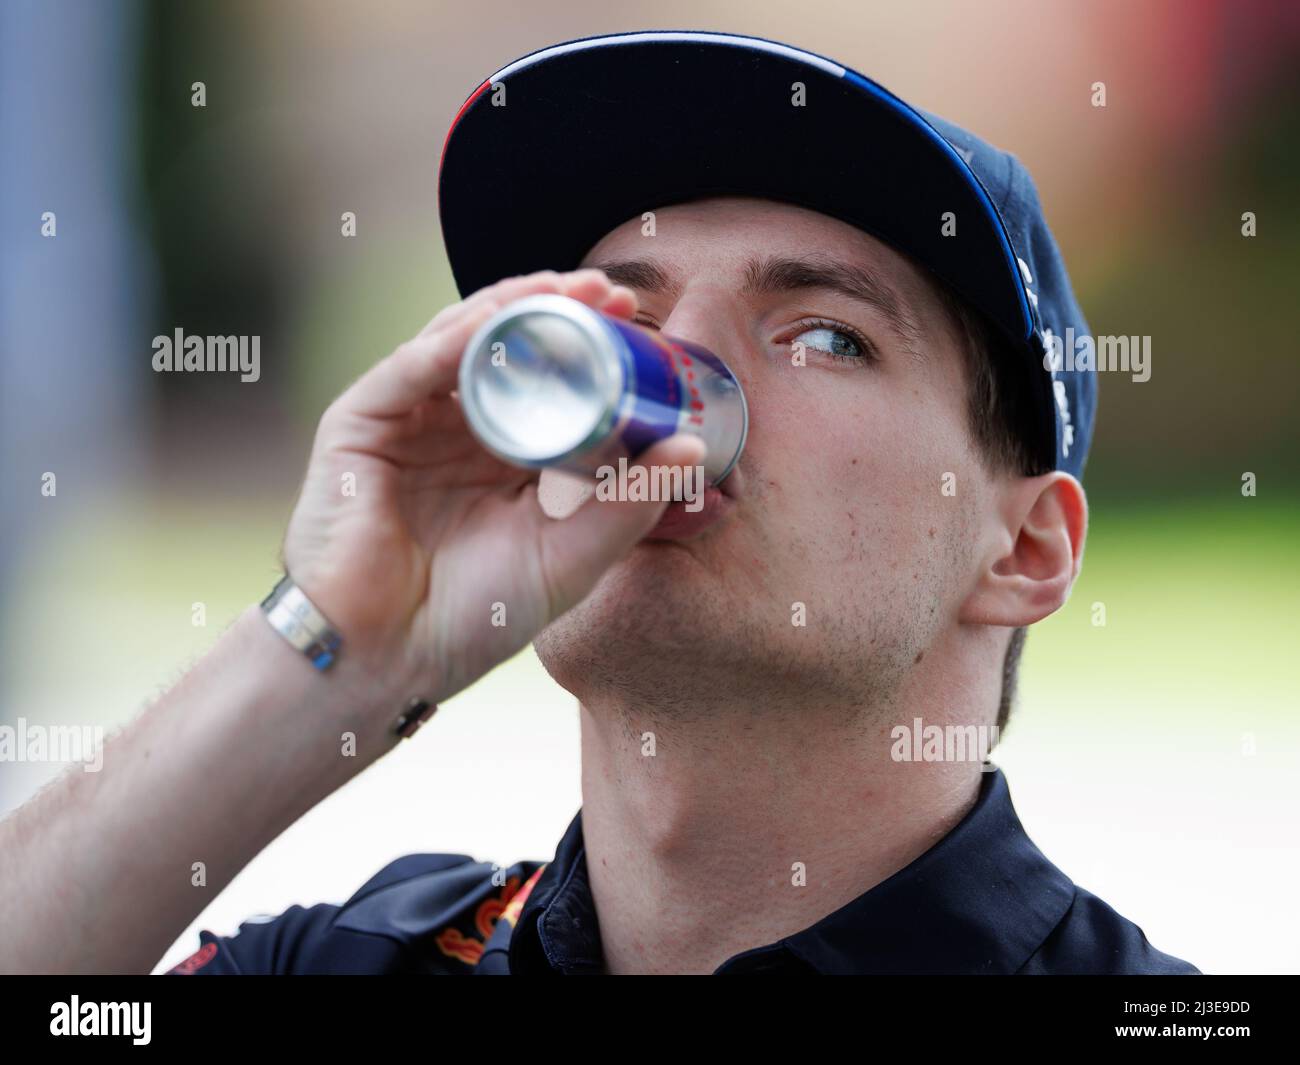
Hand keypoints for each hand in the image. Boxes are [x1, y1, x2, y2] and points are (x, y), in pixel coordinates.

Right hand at [281, 268, 704, 709]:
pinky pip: (410, 366)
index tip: (638, 321)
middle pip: (508, 346)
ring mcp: (406, 419)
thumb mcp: (572, 557)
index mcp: (501, 454)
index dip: (589, 345)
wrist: (385, 659)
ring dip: (513, 308)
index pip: (548, 379)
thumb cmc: (473, 618)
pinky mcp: (360, 422)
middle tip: (612, 291)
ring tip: (567, 289)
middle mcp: (454, 426)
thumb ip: (629, 505)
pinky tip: (497, 321)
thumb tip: (692, 447)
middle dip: (558, 311)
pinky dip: (455, 339)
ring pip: (461, 340)